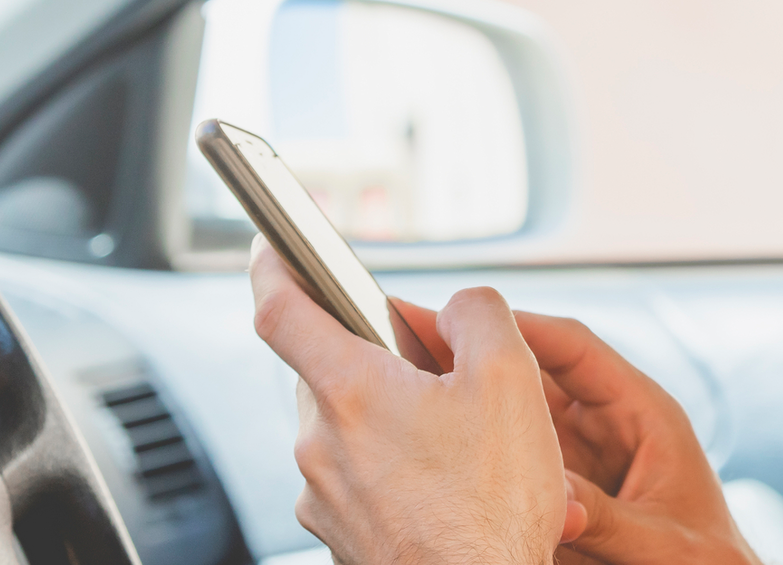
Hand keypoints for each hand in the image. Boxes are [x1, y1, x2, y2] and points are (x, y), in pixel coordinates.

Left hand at [248, 237, 570, 564]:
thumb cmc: (491, 507)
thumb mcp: (512, 380)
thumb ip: (480, 315)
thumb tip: (462, 307)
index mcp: (351, 391)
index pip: (281, 310)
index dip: (273, 268)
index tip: (271, 249)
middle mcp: (322, 445)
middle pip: (331, 371)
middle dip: (377, 360)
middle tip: (439, 372)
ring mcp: (326, 496)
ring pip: (349, 428)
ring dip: (393, 418)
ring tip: (462, 443)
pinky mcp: (342, 534)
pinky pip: (360, 479)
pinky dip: (396, 468)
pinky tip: (449, 484)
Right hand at [393, 300, 758, 564]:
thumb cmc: (710, 562)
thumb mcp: (660, 540)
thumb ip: (607, 517)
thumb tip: (550, 499)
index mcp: (645, 414)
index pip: (578, 351)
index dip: (523, 328)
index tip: (469, 317)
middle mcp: (611, 425)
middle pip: (537, 374)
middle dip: (482, 355)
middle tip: (417, 335)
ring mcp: (587, 455)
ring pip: (520, 412)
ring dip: (474, 396)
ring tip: (413, 380)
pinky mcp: (570, 487)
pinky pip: (519, 457)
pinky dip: (482, 446)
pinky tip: (439, 439)